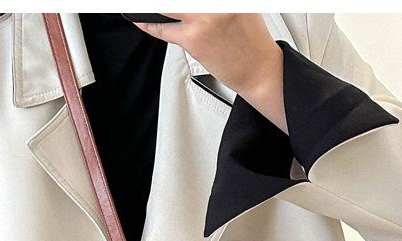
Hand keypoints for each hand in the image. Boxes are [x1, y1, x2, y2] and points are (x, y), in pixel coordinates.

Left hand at [134, 13, 287, 131]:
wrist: (259, 71)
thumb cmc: (250, 42)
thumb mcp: (239, 8)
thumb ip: (215, 3)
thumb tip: (191, 6)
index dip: (182, 2)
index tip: (179, 6)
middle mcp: (215, 4)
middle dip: (162, 3)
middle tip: (153, 5)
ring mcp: (203, 19)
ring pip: (165, 7)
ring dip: (152, 8)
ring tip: (142, 7)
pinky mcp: (194, 39)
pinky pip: (162, 28)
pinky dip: (148, 23)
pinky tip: (141, 19)